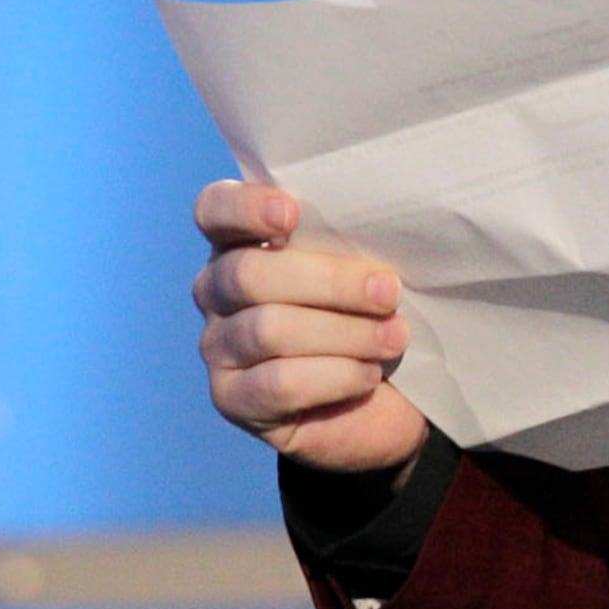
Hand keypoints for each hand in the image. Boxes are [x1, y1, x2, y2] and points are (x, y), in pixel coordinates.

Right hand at [191, 181, 429, 472]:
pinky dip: (335, 376)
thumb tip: (380, 214)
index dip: (244, 208)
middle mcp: (218, 291)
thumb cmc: (377, 313)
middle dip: (330, 282)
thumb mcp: (370, 267)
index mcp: (243, 243)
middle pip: (248, 275)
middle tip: (388, 293)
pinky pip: (279, 383)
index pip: (215, 210)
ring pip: (268, 330)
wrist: (391, 398)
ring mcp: (218, 347)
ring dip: (344, 333)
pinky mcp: (232, 400)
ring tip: (393, 338)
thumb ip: (355, 238)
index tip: (291, 214)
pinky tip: (368, 375)